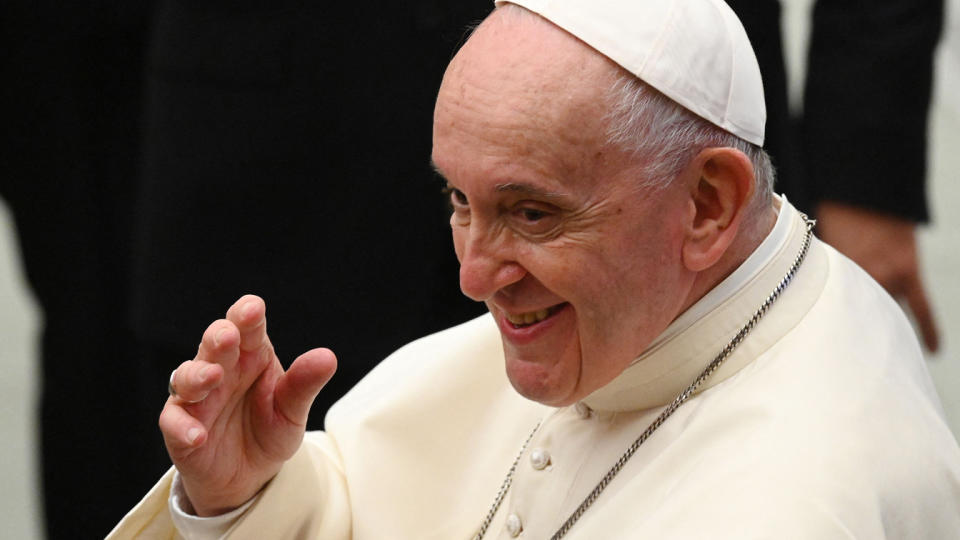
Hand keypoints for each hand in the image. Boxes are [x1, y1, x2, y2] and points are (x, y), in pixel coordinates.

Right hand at [159, 295, 336, 515]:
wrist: (250, 476)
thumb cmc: (269, 430)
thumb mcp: (292, 410)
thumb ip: (304, 384)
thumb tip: (328, 357)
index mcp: (250, 356)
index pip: (247, 327)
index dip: (247, 316)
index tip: (253, 309)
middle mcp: (221, 370)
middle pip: (213, 344)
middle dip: (219, 337)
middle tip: (228, 336)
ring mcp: (197, 397)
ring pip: (186, 377)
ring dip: (197, 375)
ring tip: (213, 377)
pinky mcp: (180, 428)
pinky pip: (174, 421)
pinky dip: (183, 426)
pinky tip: (198, 435)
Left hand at [816, 202, 939, 351]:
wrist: (865, 185)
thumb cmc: (830, 214)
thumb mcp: (814, 247)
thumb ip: (816, 273)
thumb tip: (811, 294)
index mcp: (830, 272)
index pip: (823, 309)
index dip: (819, 330)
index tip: (815, 356)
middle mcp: (858, 276)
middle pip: (854, 315)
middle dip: (849, 334)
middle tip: (845, 363)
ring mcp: (886, 274)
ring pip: (883, 311)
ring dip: (879, 325)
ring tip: (877, 356)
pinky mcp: (908, 270)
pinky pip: (921, 305)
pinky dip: (929, 327)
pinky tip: (934, 350)